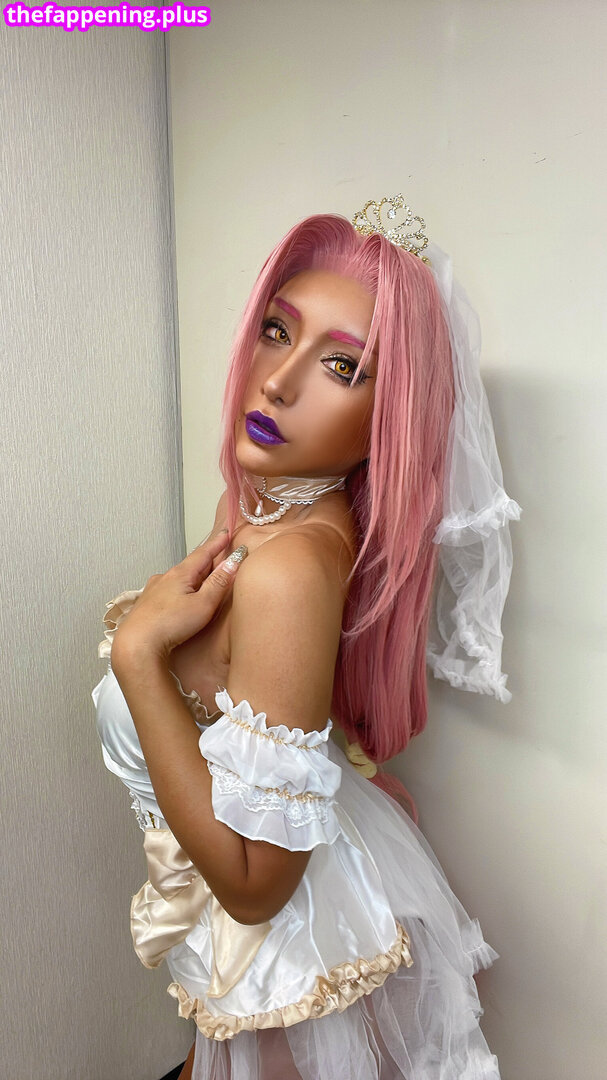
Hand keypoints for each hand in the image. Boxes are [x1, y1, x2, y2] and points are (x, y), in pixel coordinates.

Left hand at [111, 532, 247, 667]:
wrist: (137, 644)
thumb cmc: (171, 624)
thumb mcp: (204, 604)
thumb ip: (219, 582)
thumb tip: (234, 561)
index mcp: (180, 573)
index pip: (203, 553)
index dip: (217, 544)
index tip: (225, 533)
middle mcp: (164, 578)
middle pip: (190, 565)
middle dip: (206, 561)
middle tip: (219, 556)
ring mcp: (153, 591)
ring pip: (178, 578)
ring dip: (192, 577)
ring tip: (202, 579)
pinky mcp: (147, 605)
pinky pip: (168, 590)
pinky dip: (180, 589)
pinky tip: (180, 598)